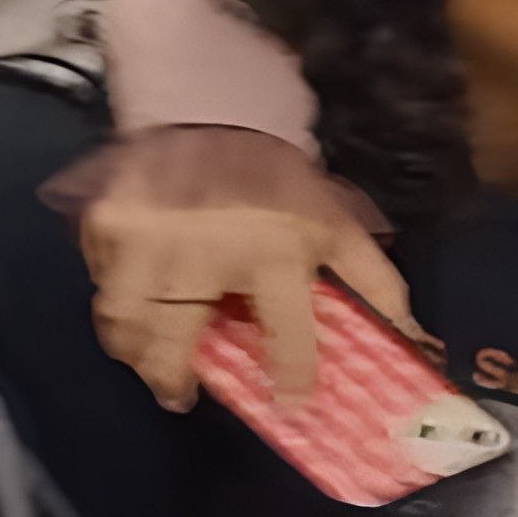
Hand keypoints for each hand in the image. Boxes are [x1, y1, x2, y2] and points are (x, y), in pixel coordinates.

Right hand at [78, 125, 415, 410]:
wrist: (215, 111)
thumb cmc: (280, 180)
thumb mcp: (337, 226)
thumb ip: (375, 285)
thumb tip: (416, 339)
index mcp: (273, 252)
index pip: (286, 335)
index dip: (292, 378)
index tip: (291, 405)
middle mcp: (203, 253)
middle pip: (171, 343)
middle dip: (172, 378)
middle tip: (181, 394)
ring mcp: (145, 240)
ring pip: (124, 324)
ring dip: (136, 351)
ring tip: (152, 361)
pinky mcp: (106, 225)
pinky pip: (101, 284)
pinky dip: (116, 302)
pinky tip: (138, 303)